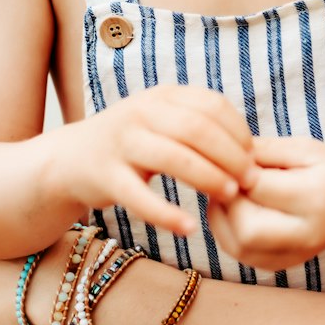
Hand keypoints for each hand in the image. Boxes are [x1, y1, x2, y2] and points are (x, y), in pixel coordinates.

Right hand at [56, 85, 254, 236]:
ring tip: (229, 196)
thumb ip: (200, 126)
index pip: (212, 105)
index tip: (254, 157)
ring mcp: (121, 143)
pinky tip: (189, 228)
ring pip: (173, 158)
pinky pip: (140, 197)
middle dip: (230, 155)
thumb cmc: (133, 144)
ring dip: (208, 178)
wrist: (70, 159)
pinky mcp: (105, 176)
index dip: (239, 131)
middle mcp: (141, 113)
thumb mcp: (164, 121)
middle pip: (197, 129)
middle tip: (249, 181)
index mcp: (162, 97)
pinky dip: (167, 214)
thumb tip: (251, 149)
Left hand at [210, 136, 324, 269]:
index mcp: (315, 198)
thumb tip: (225, 155)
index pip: (258, 187)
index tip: (237, 158)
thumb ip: (266, 149)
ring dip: (222, 216)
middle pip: (246, 228)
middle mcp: (305, 235)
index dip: (238, 170)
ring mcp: (291, 256)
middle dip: (228, 200)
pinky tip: (236, 210)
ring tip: (232, 192)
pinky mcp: (278, 265)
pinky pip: (238, 253)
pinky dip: (226, 230)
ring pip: (236, 246)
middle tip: (231, 178)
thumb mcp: (306, 148)